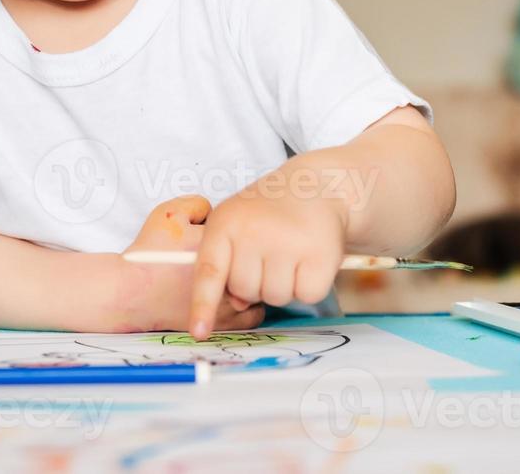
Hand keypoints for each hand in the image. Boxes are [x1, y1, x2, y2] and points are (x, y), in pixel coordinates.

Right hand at [119, 195, 264, 332]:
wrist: (132, 291)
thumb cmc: (148, 254)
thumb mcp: (168, 213)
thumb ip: (198, 205)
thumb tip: (215, 213)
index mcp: (221, 245)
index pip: (245, 233)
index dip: (233, 233)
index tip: (223, 235)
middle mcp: (231, 274)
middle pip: (258, 261)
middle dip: (248, 257)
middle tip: (232, 255)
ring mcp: (230, 301)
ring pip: (261, 288)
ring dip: (254, 281)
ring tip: (236, 276)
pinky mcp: (224, 323)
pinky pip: (255, 314)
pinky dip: (251, 306)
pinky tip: (235, 297)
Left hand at [188, 184, 348, 339]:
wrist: (315, 187)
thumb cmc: (268, 212)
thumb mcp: (236, 226)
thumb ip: (226, 263)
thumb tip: (237, 304)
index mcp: (225, 223)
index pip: (209, 271)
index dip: (202, 305)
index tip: (199, 332)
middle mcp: (254, 232)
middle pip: (245, 291)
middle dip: (257, 282)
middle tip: (270, 253)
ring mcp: (287, 242)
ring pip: (275, 297)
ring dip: (283, 284)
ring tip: (290, 253)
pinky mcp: (320, 254)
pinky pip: (307, 295)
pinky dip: (310, 285)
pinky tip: (310, 259)